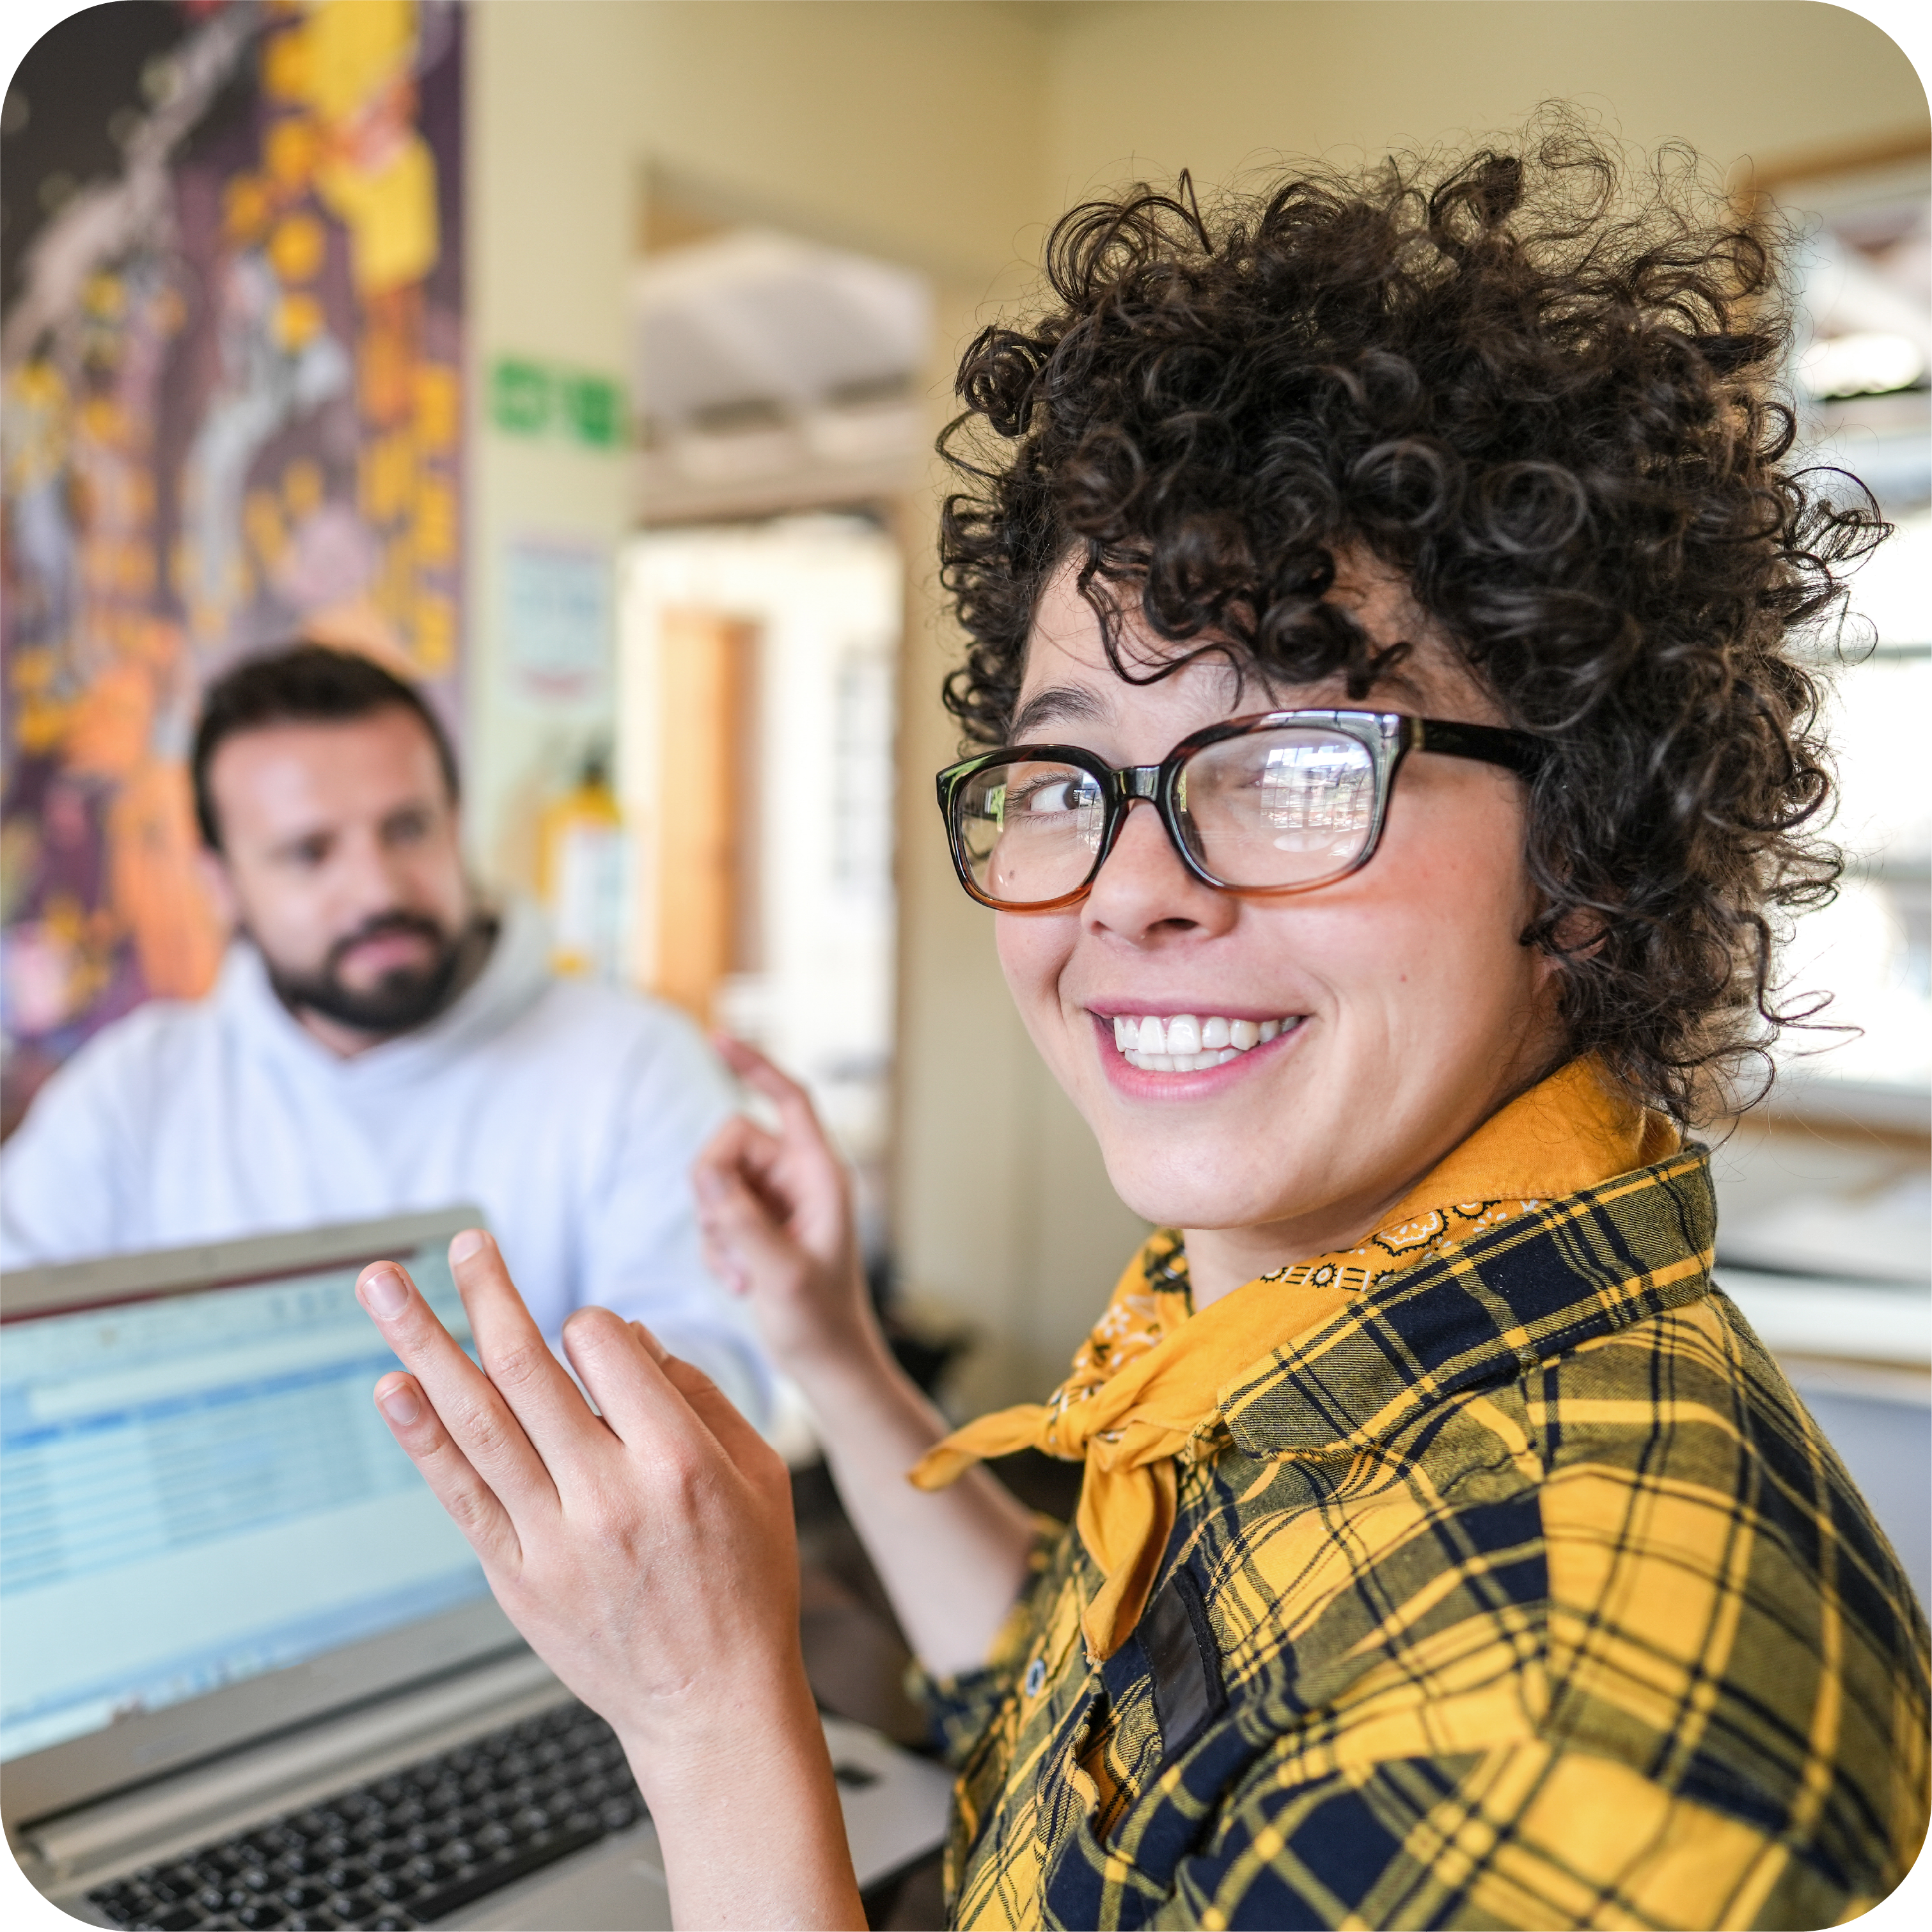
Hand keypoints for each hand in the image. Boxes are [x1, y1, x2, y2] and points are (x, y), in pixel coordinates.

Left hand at [356, 1229, 803, 1768]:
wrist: (714, 1704)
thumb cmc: (747, 1582)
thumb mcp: (759, 1473)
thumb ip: (697, 1393)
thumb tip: (625, 1335)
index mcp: (677, 1460)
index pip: (604, 1349)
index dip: (593, 1326)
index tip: (595, 1337)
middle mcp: (608, 1495)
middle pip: (525, 1368)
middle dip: (487, 1292)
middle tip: (462, 1241)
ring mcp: (552, 1539)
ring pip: (475, 1420)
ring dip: (423, 1343)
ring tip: (384, 1285)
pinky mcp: (515, 1577)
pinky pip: (458, 1493)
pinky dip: (421, 1437)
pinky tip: (391, 1388)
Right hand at [695, 1038, 881, 1380]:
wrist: (827, 1365)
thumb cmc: (820, 1323)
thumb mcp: (780, 1274)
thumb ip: (741, 1221)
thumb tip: (704, 1173)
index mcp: (820, 1175)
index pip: (788, 1100)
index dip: (755, 1066)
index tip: (718, 1039)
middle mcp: (797, 1179)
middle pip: (729, 1145)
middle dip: (712, 1190)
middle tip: (725, 1240)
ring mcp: (774, 1202)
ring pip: (713, 1182)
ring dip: (713, 1229)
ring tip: (741, 1273)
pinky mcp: (755, 1227)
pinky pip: (712, 1215)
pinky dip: (715, 1248)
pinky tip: (738, 1283)